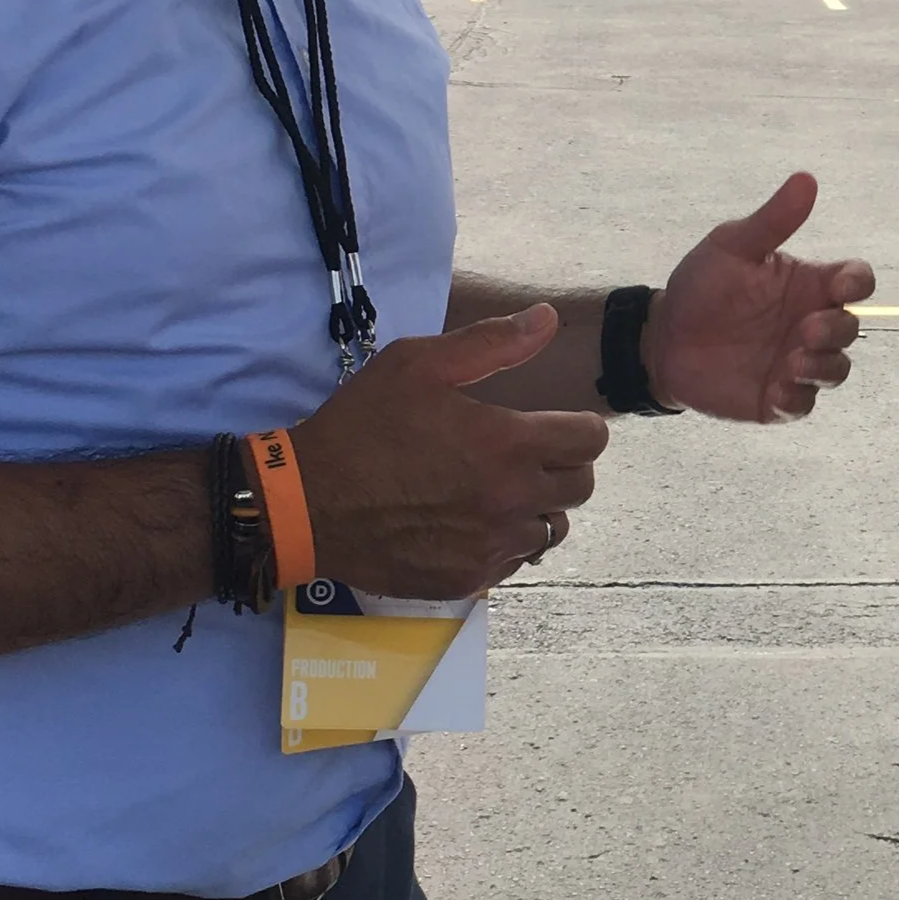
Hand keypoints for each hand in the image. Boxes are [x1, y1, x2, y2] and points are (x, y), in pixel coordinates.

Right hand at [292, 308, 608, 595]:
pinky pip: (514, 561)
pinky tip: (471, 521)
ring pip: (551, 528)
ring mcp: (491, 547)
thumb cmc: (362, 426)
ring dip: (537, 506)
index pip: (590, 441)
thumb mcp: (417, 365)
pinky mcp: (469, 580)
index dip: (579, 427)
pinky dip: (504, 540)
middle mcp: (510, 501)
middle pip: (581, 487)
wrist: (308, 503)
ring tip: (498, 489)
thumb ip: (491, 342)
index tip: (556, 424)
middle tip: (526, 454)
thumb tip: (547, 319)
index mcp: (507, 444)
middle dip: (564, 465)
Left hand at [646, 170, 875, 423]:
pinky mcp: (778, 399)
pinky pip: (802, 404)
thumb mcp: (732, 247)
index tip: (838, 285)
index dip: (858, 283)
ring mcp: (797, 364)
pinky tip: (774, 390)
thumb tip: (806, 179)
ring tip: (791, 364)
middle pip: (850, 329)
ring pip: (836, 369)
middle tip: (804, 331)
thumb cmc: (702, 286)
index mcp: (809, 285)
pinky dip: (796, 399)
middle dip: (835, 331)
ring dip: (822, 367)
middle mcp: (811, 324)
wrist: (662, 337)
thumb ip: (771, 221)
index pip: (857, 281)